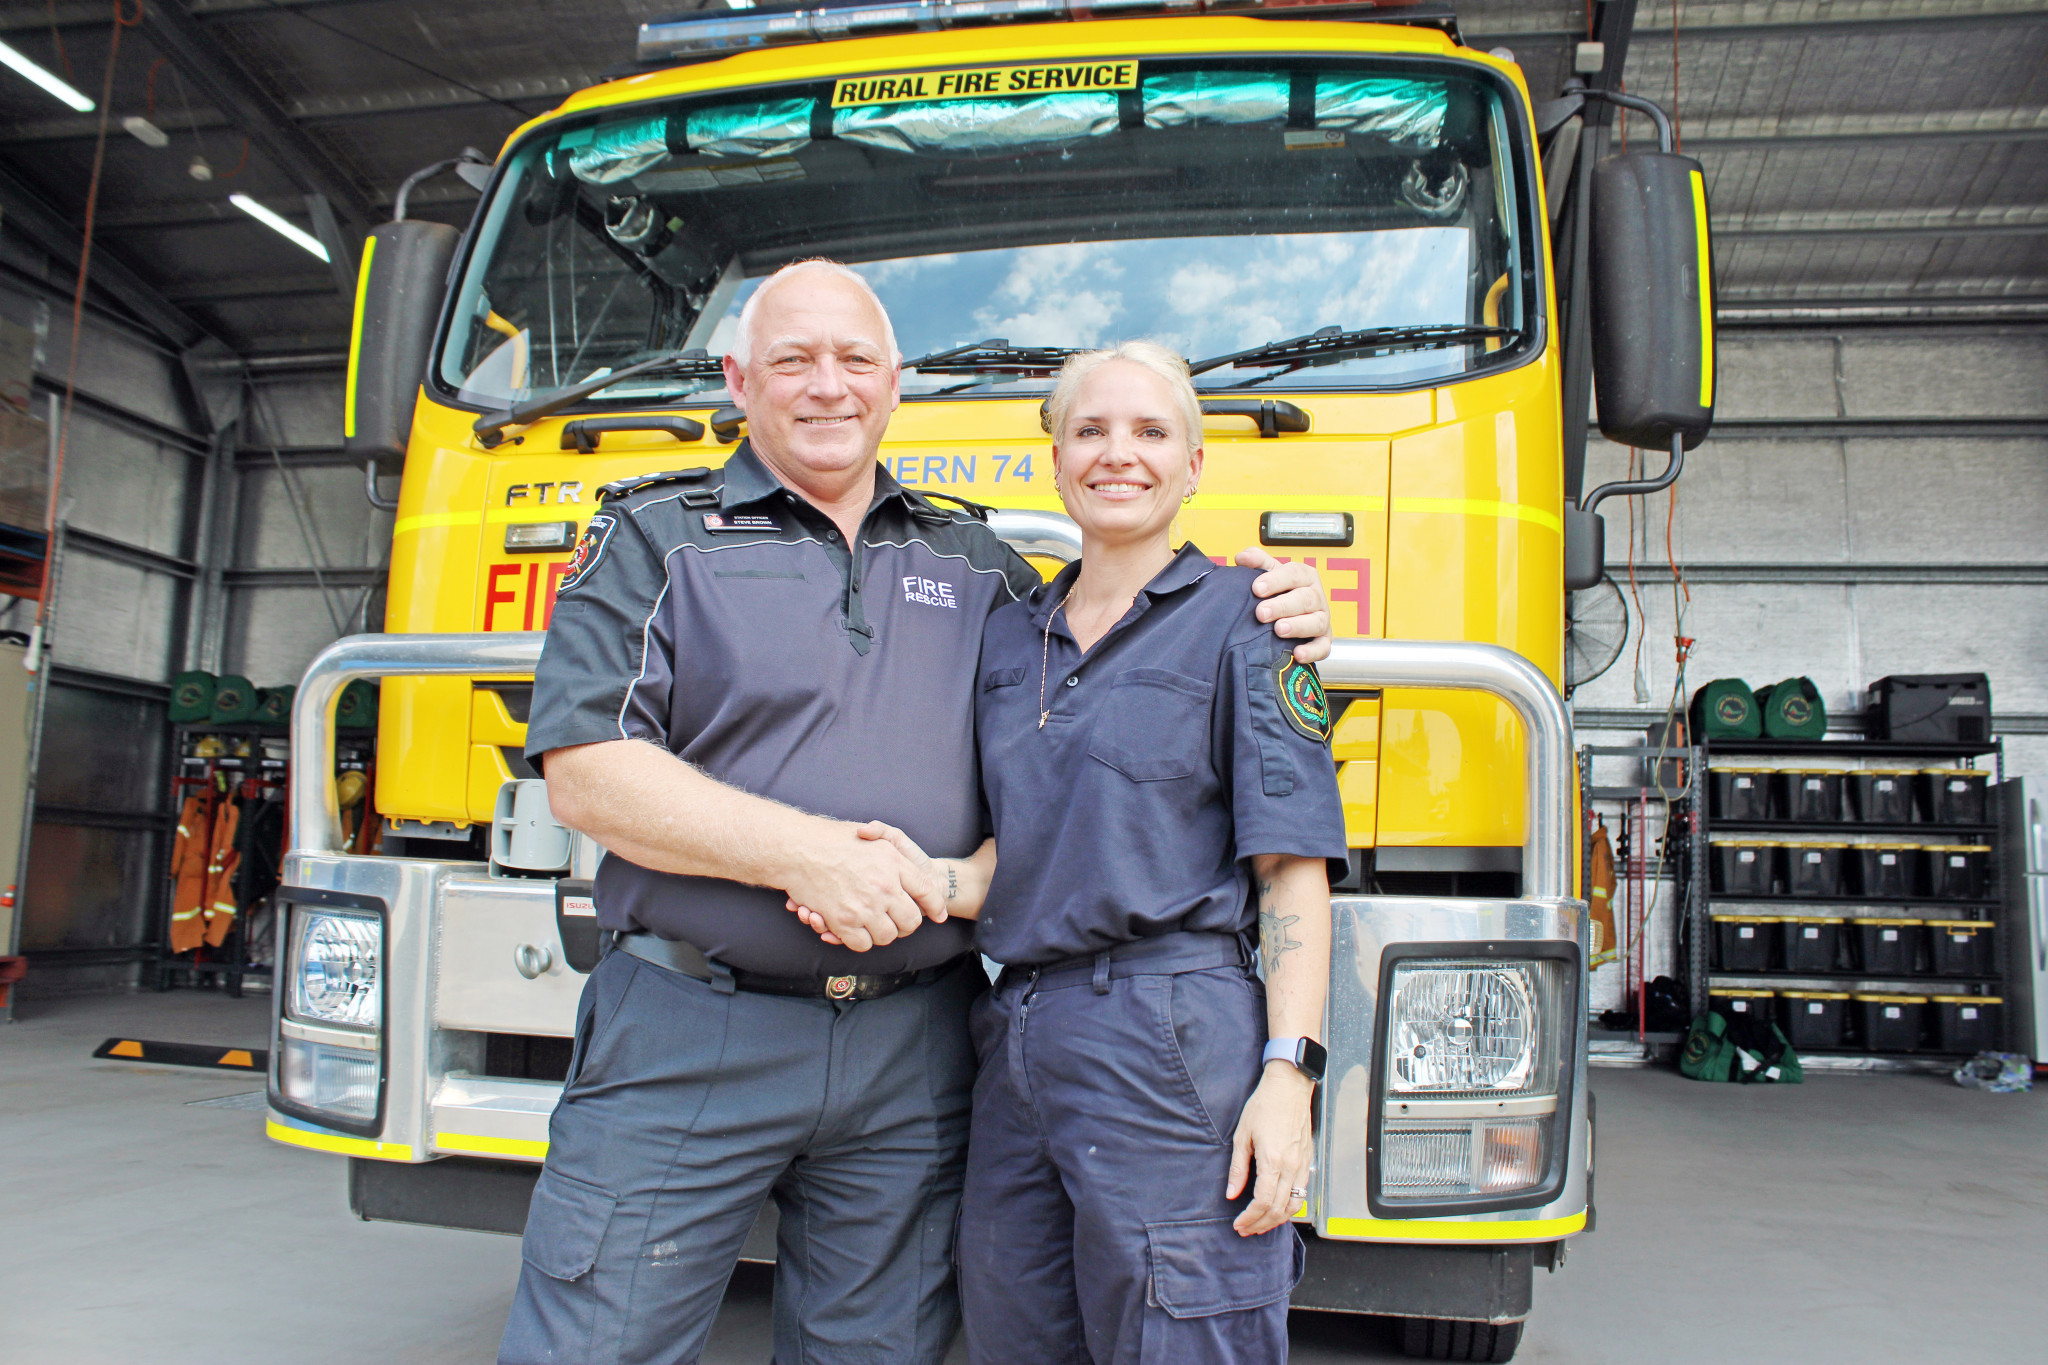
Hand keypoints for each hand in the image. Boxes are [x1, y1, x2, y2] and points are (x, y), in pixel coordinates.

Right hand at [781, 821, 939, 952]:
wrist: (797, 848)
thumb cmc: (831, 839)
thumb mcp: (872, 837)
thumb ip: (896, 854)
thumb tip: (916, 876)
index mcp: (894, 862)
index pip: (928, 890)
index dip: (935, 906)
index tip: (938, 915)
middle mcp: (884, 886)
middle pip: (911, 921)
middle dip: (904, 926)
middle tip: (895, 922)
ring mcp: (865, 906)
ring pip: (887, 936)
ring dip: (879, 933)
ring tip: (869, 923)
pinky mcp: (843, 921)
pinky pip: (862, 944)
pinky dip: (857, 940)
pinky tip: (850, 929)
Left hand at [1227, 1064, 1314, 1235]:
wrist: (1289, 1088)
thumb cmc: (1265, 1105)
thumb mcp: (1242, 1135)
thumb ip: (1238, 1168)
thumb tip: (1232, 1193)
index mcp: (1273, 1160)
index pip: (1262, 1202)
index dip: (1249, 1217)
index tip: (1239, 1223)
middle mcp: (1291, 1166)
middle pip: (1278, 1209)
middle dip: (1261, 1224)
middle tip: (1246, 1229)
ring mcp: (1302, 1165)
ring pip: (1294, 1205)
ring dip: (1277, 1220)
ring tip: (1261, 1224)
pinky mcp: (1307, 1161)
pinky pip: (1301, 1193)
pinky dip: (1290, 1207)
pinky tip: (1278, 1208)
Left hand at [1236, 547, 1332, 662]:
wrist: (1289, 616)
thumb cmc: (1279, 593)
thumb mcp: (1269, 574)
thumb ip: (1257, 562)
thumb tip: (1242, 557)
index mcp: (1305, 576)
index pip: (1294, 573)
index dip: (1276, 580)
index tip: (1257, 588)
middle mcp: (1316, 597)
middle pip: (1305, 599)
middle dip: (1282, 606)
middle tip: (1261, 613)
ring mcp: (1322, 620)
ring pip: (1317, 622)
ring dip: (1298, 626)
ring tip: (1279, 629)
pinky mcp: (1323, 641)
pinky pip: (1323, 647)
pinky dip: (1312, 651)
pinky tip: (1298, 654)